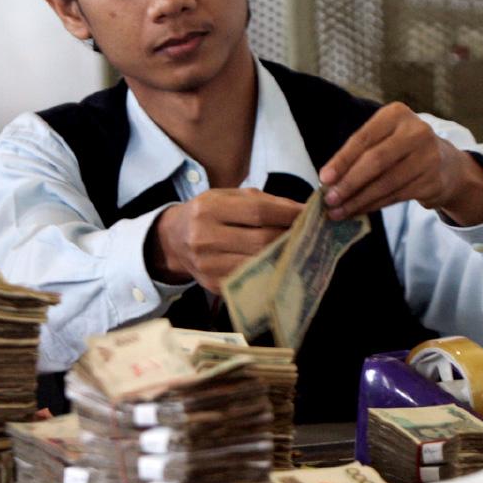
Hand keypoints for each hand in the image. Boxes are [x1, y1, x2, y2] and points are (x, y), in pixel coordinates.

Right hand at [145, 188, 302, 293]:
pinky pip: (250, 279)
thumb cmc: (208, 213)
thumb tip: (302, 209)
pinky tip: (280, 262)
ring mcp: (208, 265)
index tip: (309, 214)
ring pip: (258, 262)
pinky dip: (269, 270)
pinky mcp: (213, 285)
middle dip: (288, 236)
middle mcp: (205, 237)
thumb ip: (264, 200)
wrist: (173, 240)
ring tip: (297, 247)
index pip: (258, 211)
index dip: (287, 214)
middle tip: (307, 233)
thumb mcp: (228, 197)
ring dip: (283, 255)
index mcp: (209, 208)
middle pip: (261, 240)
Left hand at [319, 102, 482, 225]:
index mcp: (397, 114)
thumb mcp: (384, 139)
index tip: (324, 178)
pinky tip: (358, 211)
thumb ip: (360, 153)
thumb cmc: (403, 150)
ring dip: (358, 200)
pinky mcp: (432, 180)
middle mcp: (416, 131)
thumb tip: (328, 180)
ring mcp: (428, 156)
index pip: (363, 138)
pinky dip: (373, 206)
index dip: (342, 160)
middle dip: (349, 183)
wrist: (447, 165)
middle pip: (375, 161)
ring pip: (385, 183)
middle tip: (329, 200)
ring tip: (339, 212)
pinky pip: (396, 196)